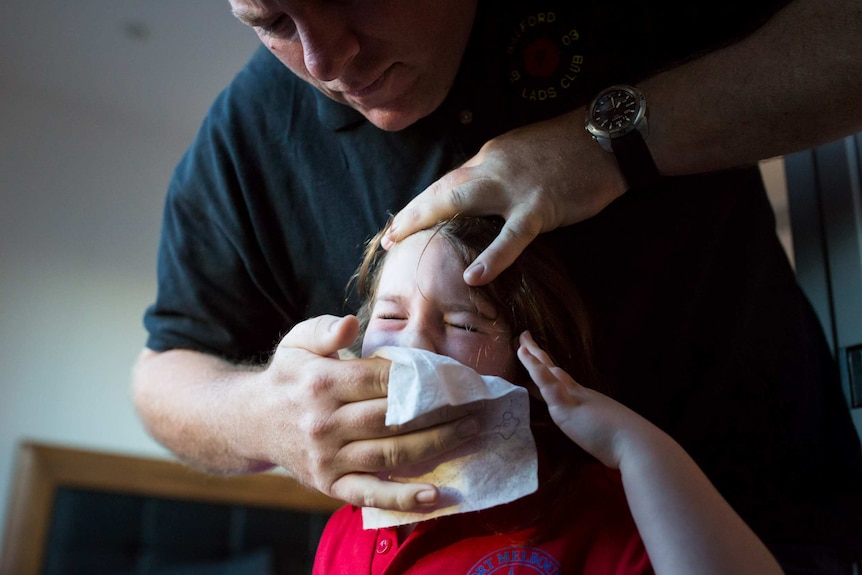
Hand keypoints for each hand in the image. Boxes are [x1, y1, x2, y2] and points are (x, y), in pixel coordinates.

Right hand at [253, 315, 480, 510]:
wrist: (249, 421)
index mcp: (321, 383)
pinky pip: (370, 494)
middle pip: (393, 418)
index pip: (381, 380)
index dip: (420, 379)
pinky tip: (435, 496)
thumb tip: (350, 324)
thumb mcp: (296, 341)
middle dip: (440, 411)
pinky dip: (403, 498)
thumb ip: (324, 329)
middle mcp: (324, 422)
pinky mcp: (328, 484)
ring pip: (390, 454)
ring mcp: (327, 457)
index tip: (453, 377)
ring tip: (470, 432)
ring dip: (436, 445)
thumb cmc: (287, 376)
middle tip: (476, 404)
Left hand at [382, 111, 625, 284]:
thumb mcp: (522, 155)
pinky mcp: (541, 206)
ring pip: (461, 200)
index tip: (398, 222)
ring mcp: (515, 187)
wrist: (608, 137)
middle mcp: (493, 167)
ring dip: (426, 219)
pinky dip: (494, 256)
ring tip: (401, 242)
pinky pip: (513, 234)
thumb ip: (497, 175)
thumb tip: (476, 199)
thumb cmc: (570, 149)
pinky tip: (474, 276)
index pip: (448, 182)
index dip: (421, 202)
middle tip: (387, 237)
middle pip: (443, 189)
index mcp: (489, 158)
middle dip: (411, 213)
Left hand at [517, 331, 657, 469]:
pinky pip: (547, 384)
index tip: (539, 357)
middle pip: (554, 371)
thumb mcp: (604, 429)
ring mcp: (572, 398)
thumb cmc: (624, 442)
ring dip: (533, 357)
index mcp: (585, 400)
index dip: (549, 369)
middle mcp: (578, 394)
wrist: (636, 444)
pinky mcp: (566, 406)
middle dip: (538, 357)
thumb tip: (591, 427)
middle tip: (526, 340)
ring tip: (521, 342)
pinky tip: (524, 356)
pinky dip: (535, 368)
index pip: (562, 381)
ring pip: (548, 373)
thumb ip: (594, 425)